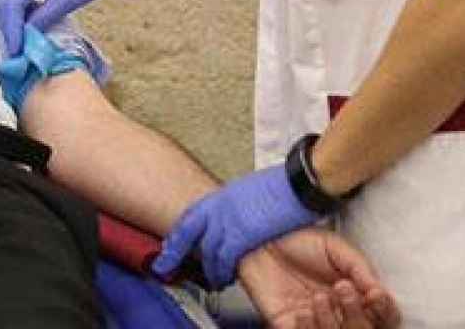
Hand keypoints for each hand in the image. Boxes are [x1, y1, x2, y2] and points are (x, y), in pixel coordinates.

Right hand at [0, 0, 162, 53]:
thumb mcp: (65, 1)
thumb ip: (42, 19)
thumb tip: (26, 37)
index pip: (11, 4)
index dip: (12, 29)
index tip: (15, 51)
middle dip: (8, 25)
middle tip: (14, 48)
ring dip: (10, 15)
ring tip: (17, 36)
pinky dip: (18, 6)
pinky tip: (26, 20)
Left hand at [152, 163, 318, 287]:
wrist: (299, 183)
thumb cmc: (285, 185)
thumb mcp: (252, 189)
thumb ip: (238, 203)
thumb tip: (240, 214)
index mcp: (223, 194)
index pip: (192, 214)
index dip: (179, 231)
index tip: (170, 242)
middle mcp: (220, 206)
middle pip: (187, 230)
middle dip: (173, 250)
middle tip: (165, 264)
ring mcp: (228, 219)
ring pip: (206, 249)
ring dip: (206, 268)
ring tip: (210, 280)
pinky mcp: (242, 234)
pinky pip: (224, 258)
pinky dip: (221, 271)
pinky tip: (223, 279)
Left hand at [237, 228, 401, 327]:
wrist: (262, 237)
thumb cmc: (301, 242)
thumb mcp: (337, 248)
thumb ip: (360, 268)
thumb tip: (379, 292)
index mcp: (357, 296)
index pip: (383, 315)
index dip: (385, 311)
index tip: (375, 295)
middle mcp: (339, 313)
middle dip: (357, 316)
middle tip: (343, 289)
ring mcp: (315, 322)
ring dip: (331, 321)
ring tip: (319, 297)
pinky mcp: (288, 326)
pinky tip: (302, 311)